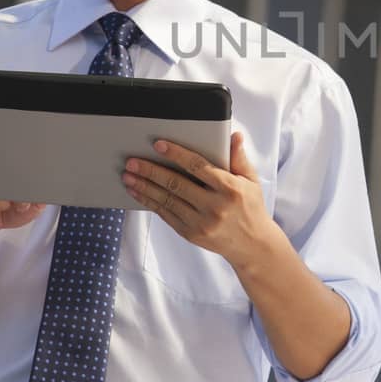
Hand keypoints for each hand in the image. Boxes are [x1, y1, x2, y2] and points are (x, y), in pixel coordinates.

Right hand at [0, 161, 45, 241]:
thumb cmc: (3, 212)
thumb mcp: (26, 210)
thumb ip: (38, 202)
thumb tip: (46, 196)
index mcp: (5, 162)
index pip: (17, 157)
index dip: (27, 173)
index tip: (33, 188)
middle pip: (2, 165)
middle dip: (14, 187)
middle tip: (20, 203)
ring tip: (2, 206)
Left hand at [122, 133, 276, 268]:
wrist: (252, 245)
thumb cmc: (251, 208)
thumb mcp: (250, 181)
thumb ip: (239, 158)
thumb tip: (234, 135)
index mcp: (229, 188)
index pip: (199, 167)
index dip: (177, 154)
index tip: (158, 145)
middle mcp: (215, 206)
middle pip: (176, 184)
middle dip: (151, 171)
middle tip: (132, 161)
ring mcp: (201, 222)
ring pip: (167, 200)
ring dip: (145, 187)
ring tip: (128, 176)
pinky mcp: (191, 234)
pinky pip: (167, 215)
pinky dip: (150, 203)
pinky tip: (138, 193)